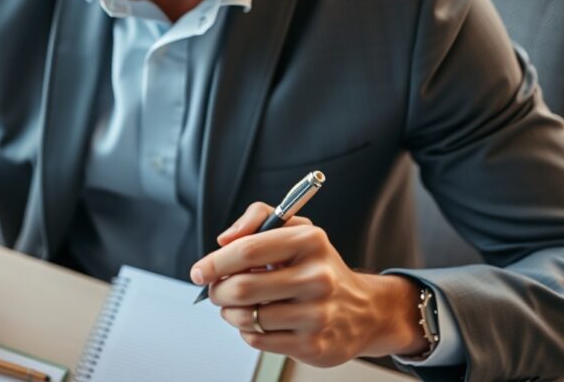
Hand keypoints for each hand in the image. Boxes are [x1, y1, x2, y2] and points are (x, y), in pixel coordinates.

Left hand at [190, 202, 426, 365]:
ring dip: (230, 313)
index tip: (199, 271)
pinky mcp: (313, 345)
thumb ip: (258, 217)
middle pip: (242, 288)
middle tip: (216, 290)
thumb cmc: (319, 267)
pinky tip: (259, 321)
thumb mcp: (297, 229)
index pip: (248, 250)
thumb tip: (225, 239)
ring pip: (247, 317)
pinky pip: (258, 340)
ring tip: (237, 306)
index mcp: (310, 242)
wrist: (364, 310)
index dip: (215, 262)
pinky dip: (248, 331)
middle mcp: (317, 278)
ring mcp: (317, 314)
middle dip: (218, 291)